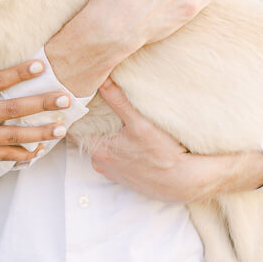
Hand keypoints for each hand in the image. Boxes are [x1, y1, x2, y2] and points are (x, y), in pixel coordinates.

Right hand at [0, 59, 73, 168]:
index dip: (18, 73)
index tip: (39, 67)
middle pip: (13, 108)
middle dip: (42, 104)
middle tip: (65, 99)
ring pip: (14, 135)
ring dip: (40, 132)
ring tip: (61, 128)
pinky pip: (2, 155)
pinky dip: (20, 154)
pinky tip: (37, 151)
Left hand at [92, 79, 262, 201]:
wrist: (183, 182)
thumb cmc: (162, 155)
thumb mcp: (140, 124)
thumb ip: (118, 100)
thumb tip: (102, 79)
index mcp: (99, 151)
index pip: (79, 128)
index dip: (82, 114)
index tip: (86, 102)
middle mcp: (101, 164)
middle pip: (90, 137)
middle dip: (95, 124)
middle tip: (102, 107)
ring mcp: (112, 172)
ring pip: (103, 149)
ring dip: (108, 137)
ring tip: (118, 122)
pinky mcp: (125, 178)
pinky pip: (115, 159)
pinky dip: (119, 149)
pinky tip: (130, 141)